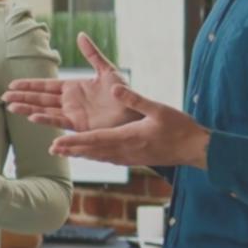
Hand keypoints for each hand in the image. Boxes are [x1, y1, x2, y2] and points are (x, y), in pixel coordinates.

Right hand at [2, 33, 141, 131]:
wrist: (135, 110)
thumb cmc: (123, 92)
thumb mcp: (106, 69)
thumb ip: (92, 54)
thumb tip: (80, 35)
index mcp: (73, 87)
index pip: (45, 86)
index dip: (29, 86)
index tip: (13, 85)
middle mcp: (69, 101)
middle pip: (40, 99)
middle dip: (22, 98)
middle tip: (4, 97)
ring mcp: (72, 114)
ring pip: (44, 110)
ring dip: (28, 109)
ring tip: (11, 107)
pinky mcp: (79, 125)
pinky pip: (58, 121)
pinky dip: (45, 119)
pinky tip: (32, 117)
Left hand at [49, 83, 210, 168]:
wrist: (196, 149)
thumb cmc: (179, 127)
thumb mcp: (158, 109)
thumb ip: (134, 98)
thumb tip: (114, 87)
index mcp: (128, 137)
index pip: (94, 140)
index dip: (73, 142)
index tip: (56, 143)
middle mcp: (124, 151)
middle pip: (92, 151)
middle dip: (71, 149)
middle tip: (51, 149)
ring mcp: (129, 158)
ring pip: (99, 157)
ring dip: (80, 154)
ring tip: (63, 152)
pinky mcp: (134, 160)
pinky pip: (109, 159)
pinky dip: (95, 156)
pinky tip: (89, 154)